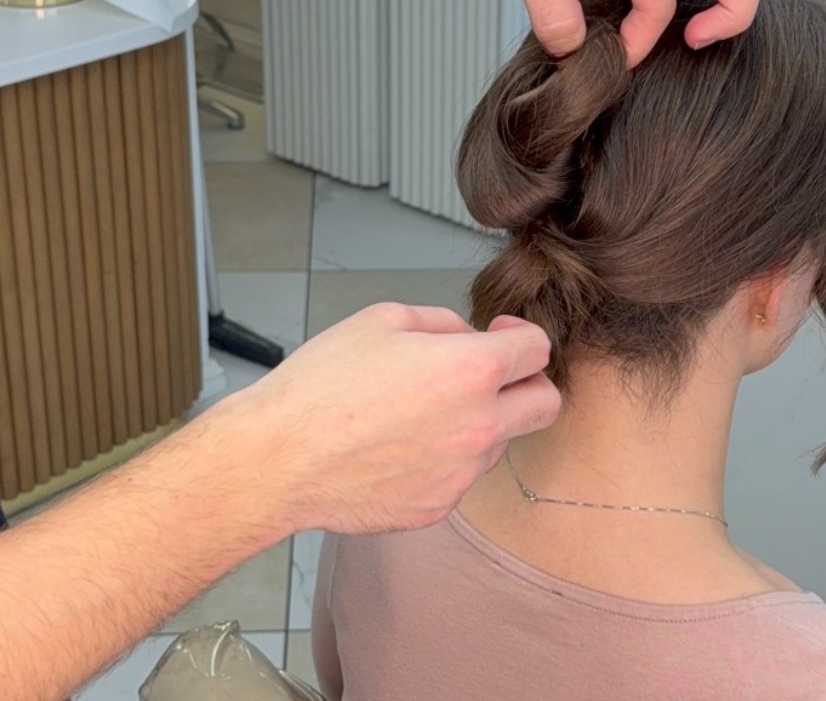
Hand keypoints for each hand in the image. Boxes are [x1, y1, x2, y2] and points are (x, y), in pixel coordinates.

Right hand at [220, 303, 559, 536]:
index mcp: (471, 370)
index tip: (501, 336)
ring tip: (421, 412)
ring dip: (480, 422)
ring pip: (499, 441)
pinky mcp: (438, 506)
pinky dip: (445, 458)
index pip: (538, 351)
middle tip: (494, 376)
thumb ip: (443, 323)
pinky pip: (460, 475)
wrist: (279, 458)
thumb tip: (468, 336)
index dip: (522, 336)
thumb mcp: (383, 320)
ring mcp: (462, 473)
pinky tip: (401, 446)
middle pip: (545, 405)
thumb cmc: (320, 387)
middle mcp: (479, 425)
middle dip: (529, 384)